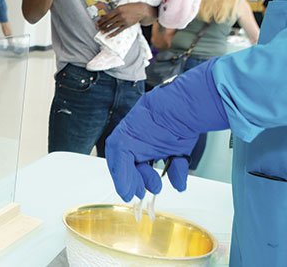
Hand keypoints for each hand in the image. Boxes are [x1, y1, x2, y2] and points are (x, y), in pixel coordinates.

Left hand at [97, 2, 147, 37]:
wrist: (141, 10)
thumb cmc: (130, 7)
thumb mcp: (121, 7)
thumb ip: (112, 11)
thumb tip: (103, 15)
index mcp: (118, 9)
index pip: (107, 16)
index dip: (101, 20)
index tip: (97, 22)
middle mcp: (120, 15)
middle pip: (109, 21)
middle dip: (102, 25)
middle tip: (97, 28)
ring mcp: (124, 21)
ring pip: (113, 26)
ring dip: (106, 29)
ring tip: (101, 32)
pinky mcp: (127, 25)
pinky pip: (118, 30)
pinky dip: (113, 34)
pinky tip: (108, 36)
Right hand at [105, 59, 228, 201]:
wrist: (181, 107)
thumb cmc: (149, 119)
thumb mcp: (124, 145)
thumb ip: (122, 168)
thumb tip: (125, 192)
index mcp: (127, 138)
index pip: (119, 162)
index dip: (122, 178)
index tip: (127, 193)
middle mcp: (143, 142)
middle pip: (137, 167)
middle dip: (138, 180)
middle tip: (142, 191)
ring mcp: (160, 144)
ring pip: (155, 167)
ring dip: (154, 179)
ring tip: (158, 186)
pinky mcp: (178, 147)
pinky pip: (176, 165)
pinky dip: (177, 175)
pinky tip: (179, 183)